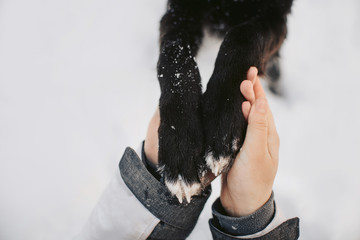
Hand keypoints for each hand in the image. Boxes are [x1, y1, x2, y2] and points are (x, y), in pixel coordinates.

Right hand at [220, 67, 279, 216]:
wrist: (242, 203)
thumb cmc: (251, 179)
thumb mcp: (255, 152)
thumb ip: (256, 127)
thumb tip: (259, 101)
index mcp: (268, 135)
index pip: (262, 106)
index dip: (256, 89)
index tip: (250, 72)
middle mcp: (261, 136)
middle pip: (256, 108)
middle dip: (251, 91)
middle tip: (244, 74)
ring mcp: (250, 142)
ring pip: (247, 116)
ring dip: (243, 101)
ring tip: (238, 87)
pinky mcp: (239, 148)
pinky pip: (239, 127)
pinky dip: (235, 115)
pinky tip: (229, 110)